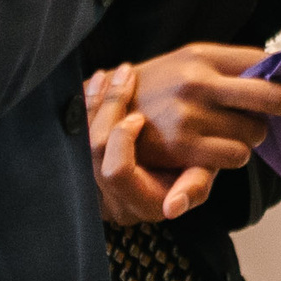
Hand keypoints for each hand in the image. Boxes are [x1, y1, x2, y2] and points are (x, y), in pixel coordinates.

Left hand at [83, 64, 188, 224]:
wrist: (177, 160)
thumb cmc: (197, 162)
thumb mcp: (203, 175)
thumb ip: (194, 187)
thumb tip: (173, 208)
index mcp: (139, 204)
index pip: (116, 171)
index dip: (122, 140)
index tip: (139, 117)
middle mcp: (112, 197)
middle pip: (93, 148)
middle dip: (108, 106)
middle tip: (127, 75)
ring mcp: (96, 179)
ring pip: (81, 136)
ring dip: (96, 99)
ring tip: (117, 72)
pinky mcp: (85, 160)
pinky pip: (77, 129)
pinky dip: (87, 102)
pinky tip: (101, 80)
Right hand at [126, 42, 280, 219]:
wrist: (108, 112)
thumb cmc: (159, 86)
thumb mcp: (189, 61)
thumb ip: (230, 66)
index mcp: (203, 55)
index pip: (263, 60)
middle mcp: (198, 81)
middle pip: (269, 95)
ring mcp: (191, 115)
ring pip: (253, 133)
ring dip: (254, 136)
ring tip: (235, 130)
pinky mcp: (184, 147)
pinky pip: (234, 157)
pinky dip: (234, 156)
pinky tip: (219, 148)